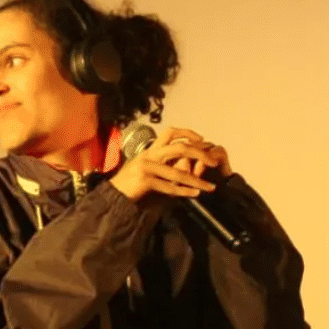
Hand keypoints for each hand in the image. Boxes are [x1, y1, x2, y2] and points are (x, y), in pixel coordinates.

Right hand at [112, 127, 228, 201]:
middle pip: (179, 148)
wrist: (114, 195)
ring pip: (177, 173)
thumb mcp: (148, 167)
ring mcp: (146, 167)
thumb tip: (186, 162)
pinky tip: (195, 194)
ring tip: (210, 187)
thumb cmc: (133, 182)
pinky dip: (184, 192)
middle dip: (200, 154)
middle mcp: (149, 154)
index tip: (202, 140)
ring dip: (196, 181)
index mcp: (151, 149)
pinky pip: (169, 187)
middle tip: (213, 162)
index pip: (171, 132)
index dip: (188, 133)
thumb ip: (164, 163)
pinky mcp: (144, 181)